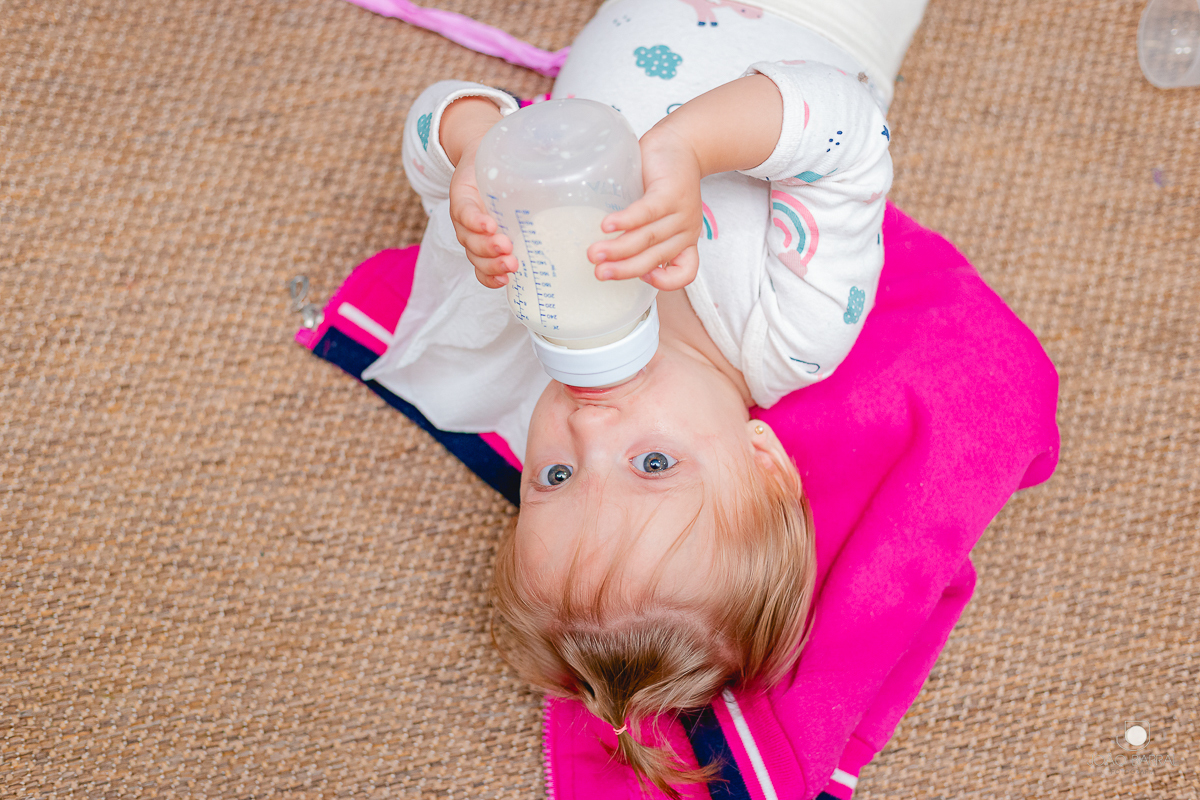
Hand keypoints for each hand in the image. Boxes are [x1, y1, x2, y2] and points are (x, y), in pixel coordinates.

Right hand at [449, 142, 517, 287]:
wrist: (484, 164)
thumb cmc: (496, 160)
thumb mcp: (505, 151)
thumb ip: (527, 150)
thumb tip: (559, 143)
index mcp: (465, 193)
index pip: (463, 209)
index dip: (474, 220)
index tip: (490, 225)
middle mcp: (466, 217)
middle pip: (468, 239)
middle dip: (487, 248)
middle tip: (507, 248)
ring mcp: (474, 235)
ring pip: (475, 256)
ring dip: (490, 265)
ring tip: (510, 267)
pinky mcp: (486, 247)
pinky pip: (482, 267)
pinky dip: (490, 277)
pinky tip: (505, 281)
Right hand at [586, 125, 703, 290]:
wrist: (684, 143)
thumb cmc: (664, 182)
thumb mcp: (660, 215)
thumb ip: (640, 233)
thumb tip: (604, 251)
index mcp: (684, 241)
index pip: (685, 272)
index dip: (665, 282)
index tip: (642, 278)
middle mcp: (685, 231)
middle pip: (655, 259)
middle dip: (624, 270)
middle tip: (599, 273)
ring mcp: (680, 212)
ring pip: (647, 238)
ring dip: (618, 250)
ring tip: (593, 253)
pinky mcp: (670, 192)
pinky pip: (647, 212)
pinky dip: (625, 221)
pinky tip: (606, 226)